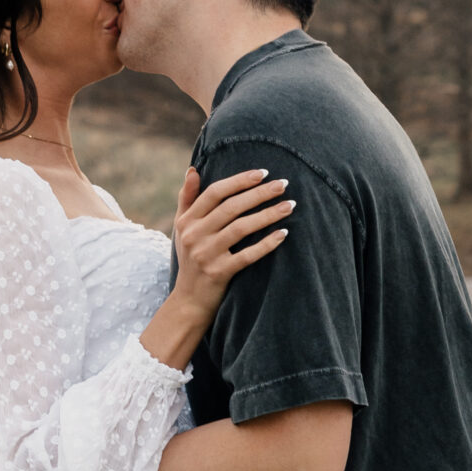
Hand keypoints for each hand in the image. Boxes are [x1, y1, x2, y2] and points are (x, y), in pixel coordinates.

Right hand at [172, 167, 293, 327]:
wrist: (188, 301)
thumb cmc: (190, 259)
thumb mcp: (182, 228)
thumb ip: (187, 199)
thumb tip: (193, 169)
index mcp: (187, 221)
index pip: (215, 192)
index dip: (240, 181)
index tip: (263, 173)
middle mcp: (194, 235)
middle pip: (231, 208)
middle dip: (260, 193)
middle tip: (284, 184)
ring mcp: (206, 255)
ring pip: (241, 228)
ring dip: (268, 215)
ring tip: (289, 206)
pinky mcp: (219, 273)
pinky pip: (247, 255)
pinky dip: (267, 244)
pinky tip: (283, 234)